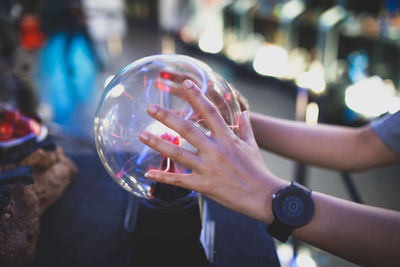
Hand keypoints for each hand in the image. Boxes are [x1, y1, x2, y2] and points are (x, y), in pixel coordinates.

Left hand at [139, 80, 285, 222]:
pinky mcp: (204, 184)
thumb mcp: (252, 145)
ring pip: (178, 153)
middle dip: (167, 117)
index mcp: (227, 138)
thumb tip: (245, 113)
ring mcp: (208, 167)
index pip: (210, 112)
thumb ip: (246, 127)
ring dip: (158, 143)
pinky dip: (163, 176)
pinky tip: (148, 173)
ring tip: (142, 136)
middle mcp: (215, 149)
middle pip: (187, 129)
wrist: (263, 196)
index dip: (197, 96)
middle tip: (150, 108)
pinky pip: (179, 180)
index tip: (186, 83)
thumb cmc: (257, 170)